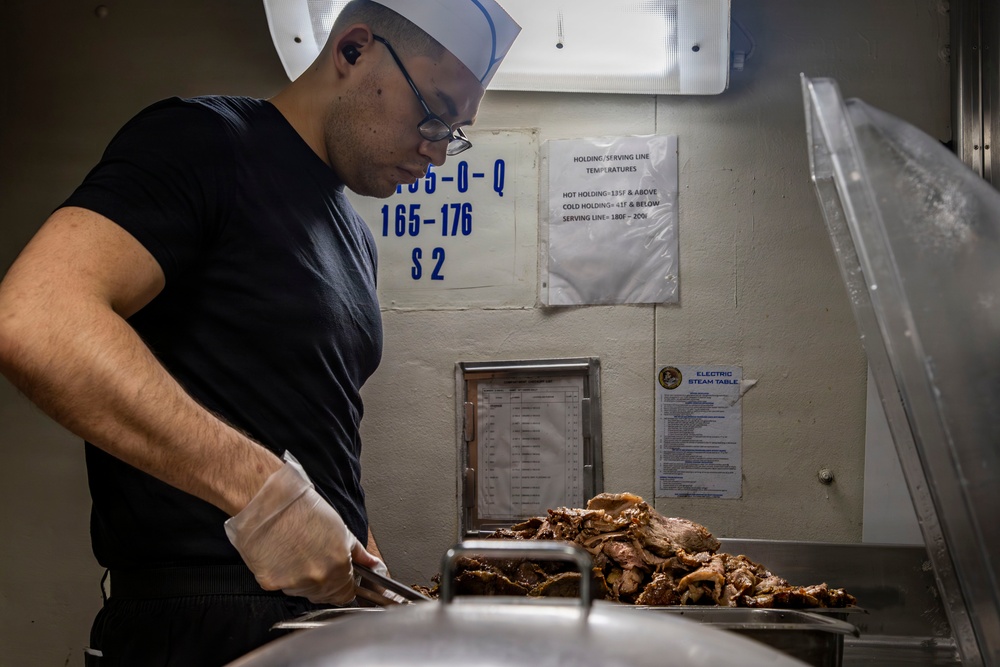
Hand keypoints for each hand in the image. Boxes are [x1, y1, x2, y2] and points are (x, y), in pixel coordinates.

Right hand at [224, 452, 362, 604]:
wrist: (271, 502)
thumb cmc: (304, 509)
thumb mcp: (340, 528)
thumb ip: (359, 553)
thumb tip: (373, 564)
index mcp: (338, 565)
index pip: (346, 594)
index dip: (343, 586)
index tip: (339, 579)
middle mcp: (318, 577)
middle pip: (324, 594)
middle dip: (323, 581)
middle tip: (313, 559)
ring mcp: (294, 582)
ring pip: (302, 592)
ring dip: (302, 580)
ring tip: (296, 553)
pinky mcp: (271, 582)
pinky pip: (281, 586)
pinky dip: (282, 576)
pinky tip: (282, 556)